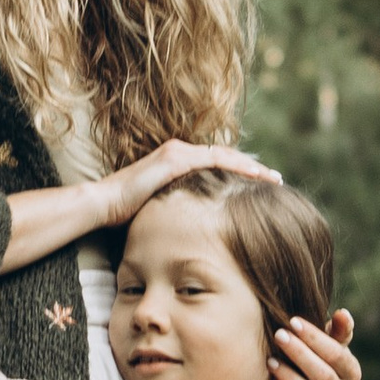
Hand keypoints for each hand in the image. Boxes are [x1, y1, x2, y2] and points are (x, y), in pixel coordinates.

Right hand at [93, 139, 278, 231]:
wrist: (103, 205)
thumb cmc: (126, 214)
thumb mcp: (161, 210)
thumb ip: (179, 209)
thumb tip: (196, 227)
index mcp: (178, 162)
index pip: (217, 164)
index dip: (241, 173)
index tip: (262, 185)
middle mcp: (180, 152)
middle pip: (226, 157)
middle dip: (252, 168)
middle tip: (276, 179)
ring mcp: (178, 153)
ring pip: (225, 155)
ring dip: (251, 166)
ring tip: (272, 177)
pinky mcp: (175, 159)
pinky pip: (214, 160)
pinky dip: (236, 166)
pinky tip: (254, 174)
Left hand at [272, 309, 359, 379]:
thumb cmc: (317, 359)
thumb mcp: (329, 344)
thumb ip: (338, 330)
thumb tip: (343, 313)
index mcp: (351, 372)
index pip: (337, 354)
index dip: (315, 337)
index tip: (293, 321)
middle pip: (324, 375)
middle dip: (300, 353)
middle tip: (279, 335)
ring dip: (290, 376)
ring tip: (271, 360)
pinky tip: (271, 377)